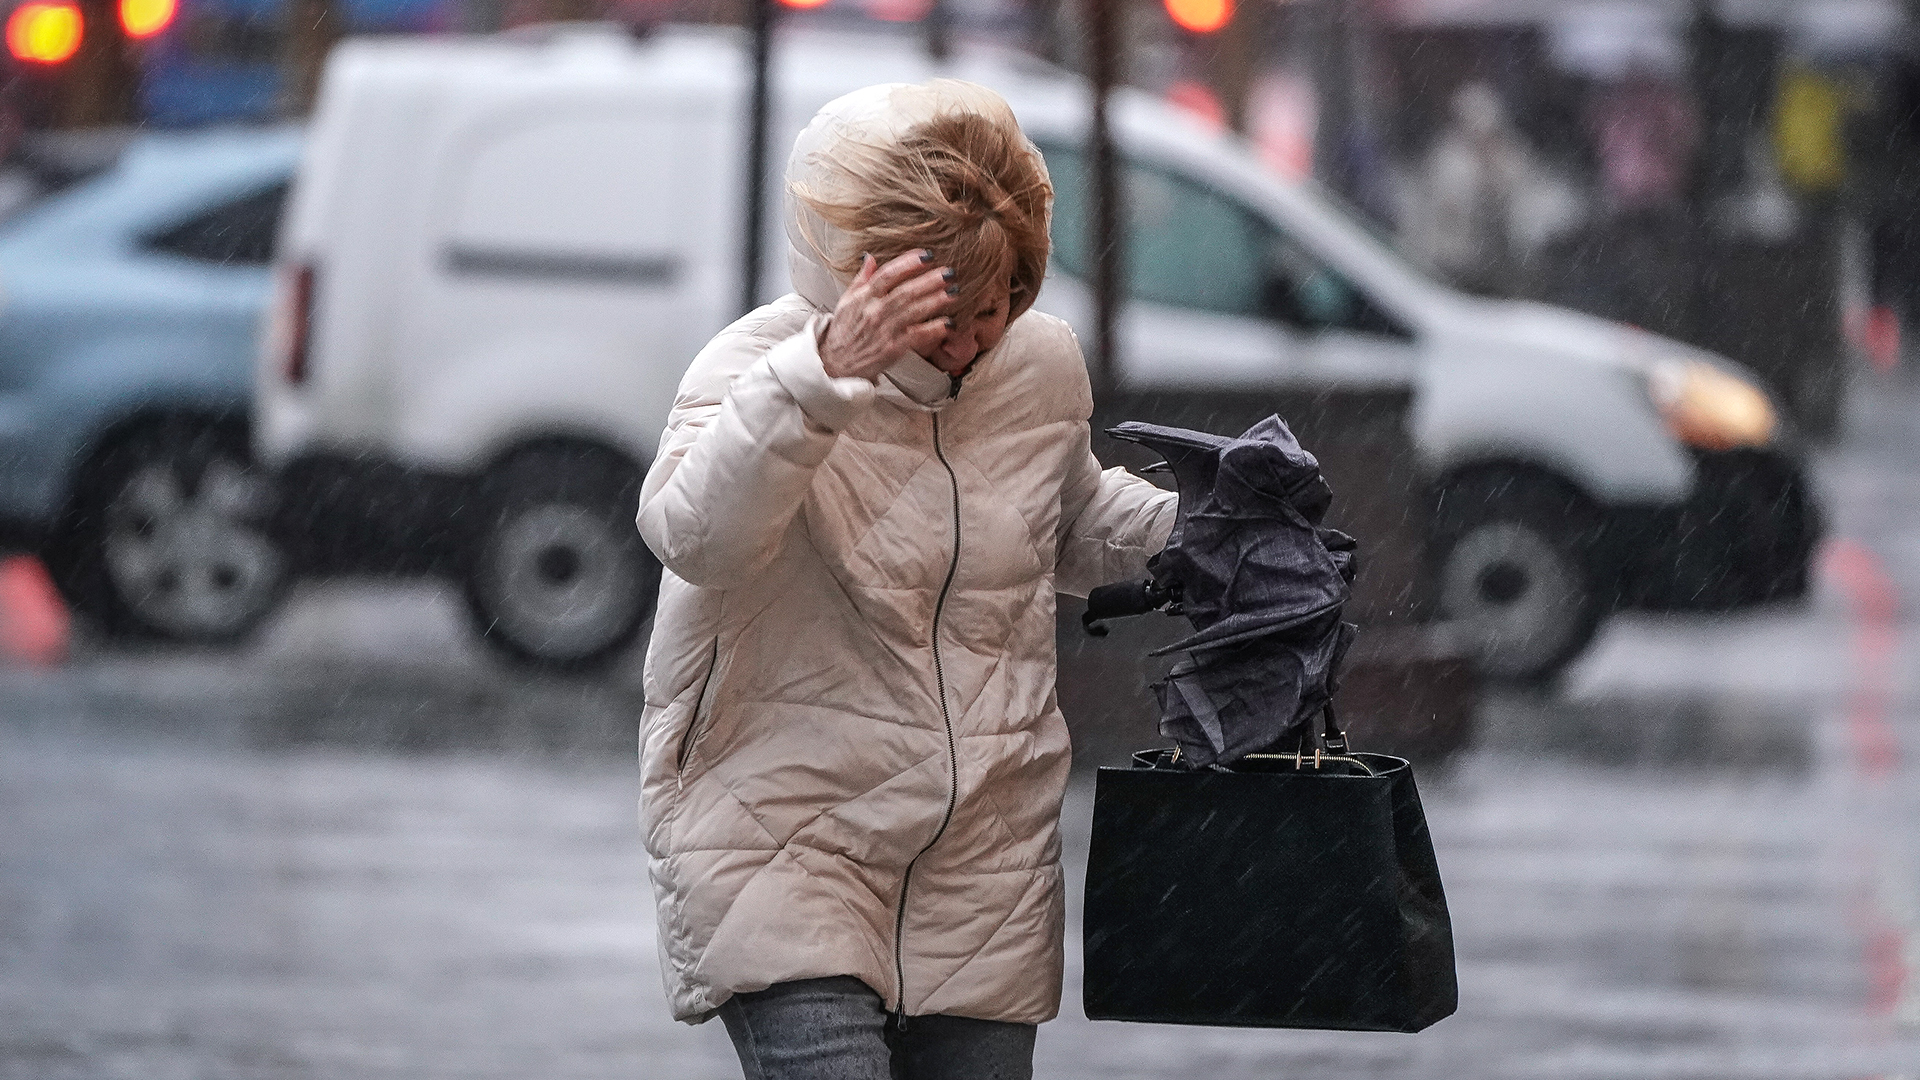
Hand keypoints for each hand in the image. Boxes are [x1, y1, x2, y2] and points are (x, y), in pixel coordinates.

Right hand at [820, 250, 953, 381]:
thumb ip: (861, 279)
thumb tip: (871, 257)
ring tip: (954, 292)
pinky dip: (933, 330)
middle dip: (929, 280)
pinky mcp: (892, 349)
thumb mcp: (847, 301)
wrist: (835, 364)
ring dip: (935, 301)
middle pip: (905, 291)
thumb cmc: (843, 332)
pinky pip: (916, 336)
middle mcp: (874, 311)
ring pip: (913, 311)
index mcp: (864, 297)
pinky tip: (948, 323)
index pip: (887, 275)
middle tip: (949, 272)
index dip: (907, 263)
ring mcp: (884, 330)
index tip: (926, 255)